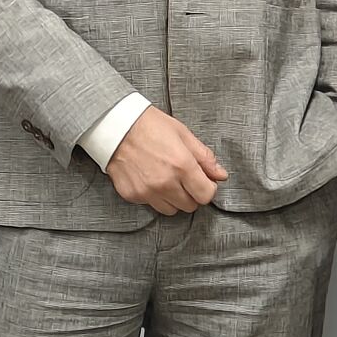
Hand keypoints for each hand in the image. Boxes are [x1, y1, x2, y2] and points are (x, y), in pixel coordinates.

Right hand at [105, 106, 226, 214]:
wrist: (116, 127)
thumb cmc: (150, 126)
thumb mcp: (184, 134)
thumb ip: (204, 158)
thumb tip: (221, 175)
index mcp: (182, 166)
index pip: (206, 195)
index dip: (208, 188)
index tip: (204, 182)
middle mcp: (165, 183)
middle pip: (190, 206)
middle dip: (192, 194)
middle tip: (185, 179)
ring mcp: (147, 191)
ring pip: (171, 209)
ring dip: (174, 199)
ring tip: (168, 179)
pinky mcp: (132, 195)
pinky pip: (151, 204)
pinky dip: (155, 196)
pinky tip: (151, 179)